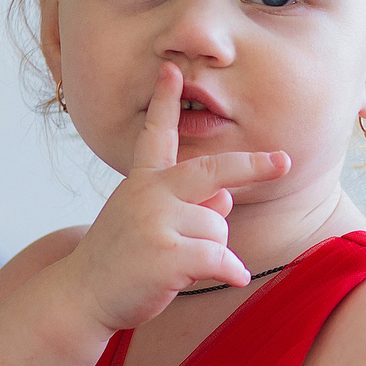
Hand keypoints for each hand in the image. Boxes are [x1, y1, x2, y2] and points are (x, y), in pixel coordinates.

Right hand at [62, 62, 288, 332]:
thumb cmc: (119, 259)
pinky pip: (221, 257)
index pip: (156, 134)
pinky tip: (232, 279)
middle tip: (284, 162)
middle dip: (254, 166)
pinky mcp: (167, 254)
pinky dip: (231, 271)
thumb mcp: (145, 219)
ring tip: (178, 265)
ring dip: (212, 251)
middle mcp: (150, 193)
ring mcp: (157, 221)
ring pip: (218, 227)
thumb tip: (227, 195)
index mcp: (142, 181)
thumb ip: (183, 202)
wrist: (81, 295)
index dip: (165, 101)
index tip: (171, 70)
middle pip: (214, 170)